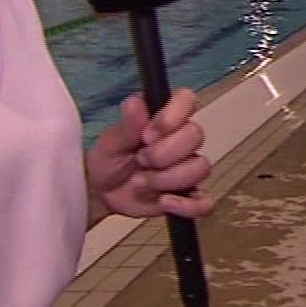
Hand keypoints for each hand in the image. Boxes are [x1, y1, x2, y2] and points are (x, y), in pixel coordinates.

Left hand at [86, 90, 213, 224]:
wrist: (102, 192)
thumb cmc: (108, 160)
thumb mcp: (111, 141)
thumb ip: (128, 124)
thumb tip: (135, 103)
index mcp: (165, 120)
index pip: (187, 101)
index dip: (172, 117)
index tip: (147, 135)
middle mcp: (181, 141)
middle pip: (196, 136)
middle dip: (164, 153)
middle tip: (140, 160)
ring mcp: (187, 168)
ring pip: (200, 167)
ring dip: (167, 179)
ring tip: (141, 182)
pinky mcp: (187, 195)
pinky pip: (204, 202)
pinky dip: (187, 205)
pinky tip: (164, 201)